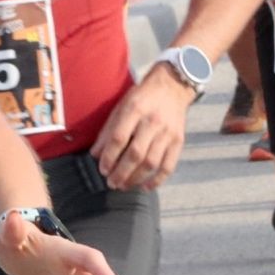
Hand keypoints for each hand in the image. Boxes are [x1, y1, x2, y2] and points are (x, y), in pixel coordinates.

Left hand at [90, 63, 195, 190]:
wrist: (172, 87)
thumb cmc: (142, 97)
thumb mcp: (121, 106)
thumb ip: (108, 130)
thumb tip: (95, 154)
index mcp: (135, 110)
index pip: (119, 138)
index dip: (109, 157)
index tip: (102, 169)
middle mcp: (152, 122)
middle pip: (135, 154)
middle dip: (121, 173)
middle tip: (111, 183)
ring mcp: (167, 133)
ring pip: (151, 163)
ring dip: (135, 178)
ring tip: (123, 185)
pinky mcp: (178, 141)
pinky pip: (168, 165)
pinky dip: (157, 180)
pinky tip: (145, 187)